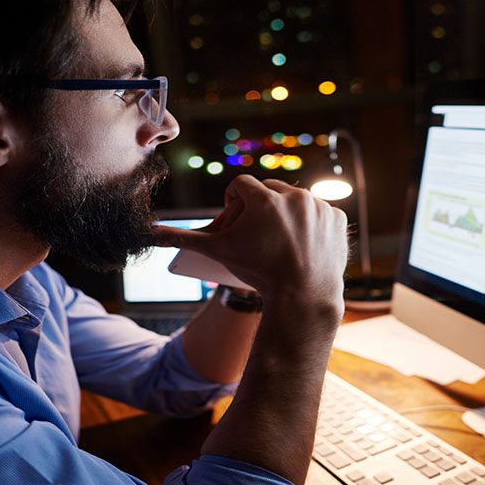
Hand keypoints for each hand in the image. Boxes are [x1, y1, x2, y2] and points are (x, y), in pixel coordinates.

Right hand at [154, 175, 348, 306]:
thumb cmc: (256, 272)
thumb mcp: (217, 253)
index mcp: (263, 198)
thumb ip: (182, 238)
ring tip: (279, 238)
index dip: (234, 204)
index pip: (240, 186)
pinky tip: (303, 240)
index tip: (235, 221)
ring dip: (286, 213)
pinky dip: (312, 224)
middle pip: (269, 190)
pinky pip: (320, 213)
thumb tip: (147, 233)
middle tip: (256, 234)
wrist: (301, 298)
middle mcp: (293, 196)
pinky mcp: (337, 219)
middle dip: (260, 208)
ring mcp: (318, 206)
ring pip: (296, 201)